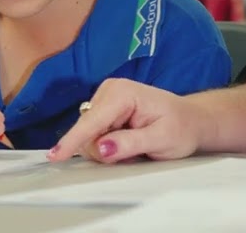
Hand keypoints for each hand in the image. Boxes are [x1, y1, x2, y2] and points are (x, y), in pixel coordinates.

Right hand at [48, 78, 202, 163]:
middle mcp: (109, 90)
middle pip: (87, 131)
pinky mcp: (104, 108)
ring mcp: (105, 98)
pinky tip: (127, 140)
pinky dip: (108, 143)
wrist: (191, 120)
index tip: (55, 156)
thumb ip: (130, 143)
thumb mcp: (161, 139)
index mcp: (123, 93)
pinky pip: (94, 134)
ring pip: (88, 134)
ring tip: (135, 144)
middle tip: (135, 152)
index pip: (92, 122)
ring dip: (107, 147)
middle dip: (103, 149)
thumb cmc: (182, 127)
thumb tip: (101, 148)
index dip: (73, 140)